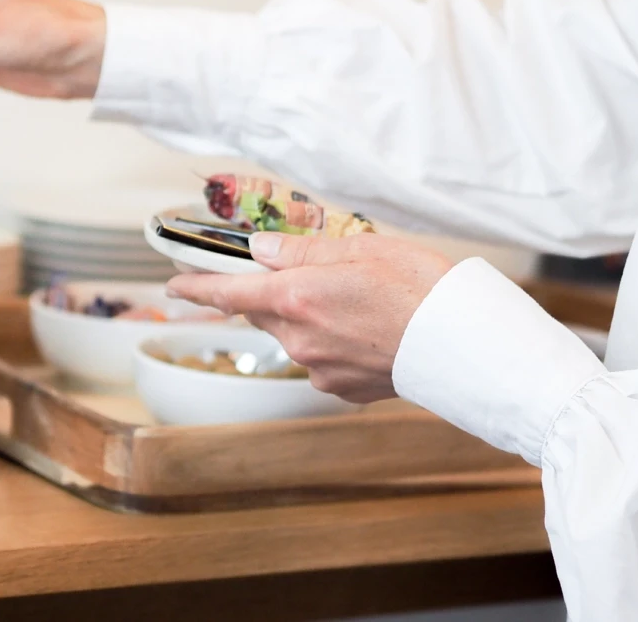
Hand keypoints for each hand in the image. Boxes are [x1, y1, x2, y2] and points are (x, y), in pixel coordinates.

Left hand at [166, 233, 453, 402]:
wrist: (463, 346)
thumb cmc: (419, 287)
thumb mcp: (361, 249)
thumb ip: (302, 250)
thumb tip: (260, 250)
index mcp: (297, 298)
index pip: (228, 293)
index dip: (196, 286)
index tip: (174, 281)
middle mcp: (299, 339)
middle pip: (265, 312)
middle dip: (276, 294)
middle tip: (312, 276)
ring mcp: (319, 369)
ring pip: (295, 336)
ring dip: (310, 317)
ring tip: (359, 302)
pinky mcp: (342, 390)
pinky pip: (322, 360)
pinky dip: (334, 342)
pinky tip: (369, 331)